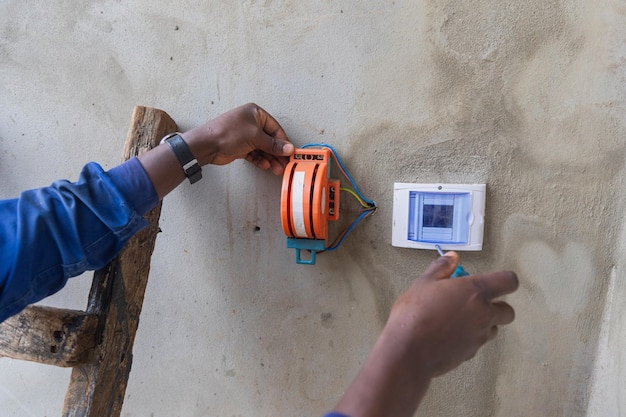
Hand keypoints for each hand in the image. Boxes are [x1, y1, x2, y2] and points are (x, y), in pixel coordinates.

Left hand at [182, 103, 293, 174]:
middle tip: (285, 164)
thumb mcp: (255, 137)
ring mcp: (245, 135)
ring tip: (277, 169)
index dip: (283, 142)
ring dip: (270, 159)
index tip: (290, 153)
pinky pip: (255, 154)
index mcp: (255, 113)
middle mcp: (251, 123)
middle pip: (270, 140)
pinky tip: (266, 165)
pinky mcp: (241, 147)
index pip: (275, 128)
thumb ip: (273, 144)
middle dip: (277, 153)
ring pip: (263, 148)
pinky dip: (260, 160)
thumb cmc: (228, 133)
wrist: (207, 144)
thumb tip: (288, 148)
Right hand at [386, 251, 517, 376]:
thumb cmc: (415, 316)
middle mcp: (483, 314)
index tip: (497, 279)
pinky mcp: (471, 353)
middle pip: (508, 310)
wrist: (408, 350)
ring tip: (461, 317)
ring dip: (485, 323)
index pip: (508, 281)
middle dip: (497, 305)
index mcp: (475, 292)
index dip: (506, 279)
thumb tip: (451, 258)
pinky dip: (470, 337)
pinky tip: (451, 333)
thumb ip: (441, 267)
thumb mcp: (424, 283)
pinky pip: (478, 343)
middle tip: (476, 300)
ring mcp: (479, 336)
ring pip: (494, 328)